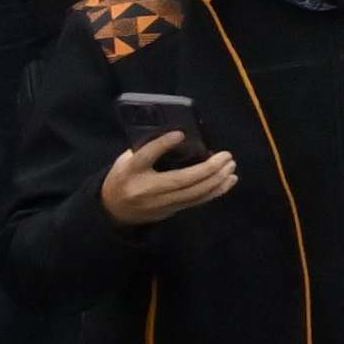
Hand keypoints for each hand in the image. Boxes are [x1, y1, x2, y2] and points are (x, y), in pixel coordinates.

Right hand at [94, 116, 242, 224]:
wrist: (113, 209)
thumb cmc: (125, 176)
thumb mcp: (127, 160)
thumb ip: (147, 149)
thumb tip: (179, 134)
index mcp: (131, 171)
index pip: (146, 157)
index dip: (162, 145)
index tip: (180, 133)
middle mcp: (146, 189)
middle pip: (180, 180)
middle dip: (207, 169)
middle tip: (226, 156)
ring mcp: (159, 202)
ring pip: (193, 193)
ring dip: (217, 180)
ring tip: (230, 166)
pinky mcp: (170, 210)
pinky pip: (196, 201)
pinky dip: (216, 191)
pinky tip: (229, 180)